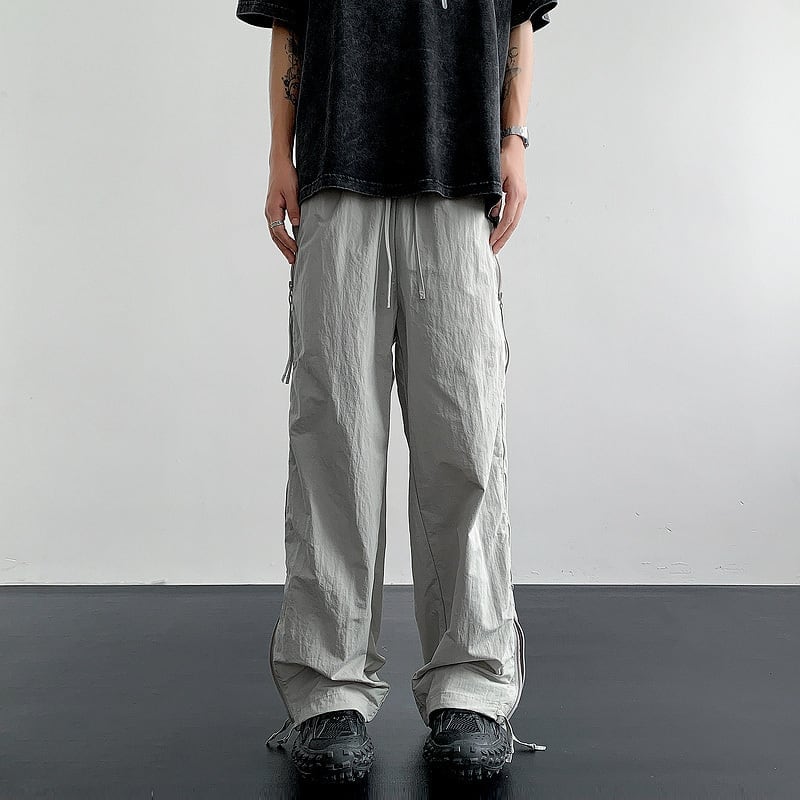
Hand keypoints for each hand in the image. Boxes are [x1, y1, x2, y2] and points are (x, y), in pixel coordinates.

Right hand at [265, 156, 300, 263]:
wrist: (280, 164)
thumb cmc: (286, 176)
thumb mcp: (292, 192)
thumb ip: (294, 209)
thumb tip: (296, 224)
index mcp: (272, 209)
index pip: (279, 231)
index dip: (288, 242)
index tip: (296, 250)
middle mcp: (269, 212)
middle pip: (275, 236)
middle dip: (284, 249)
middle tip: (293, 261)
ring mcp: (271, 211)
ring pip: (275, 233)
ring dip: (283, 245)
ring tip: (291, 256)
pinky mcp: (275, 210)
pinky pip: (277, 227)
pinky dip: (282, 237)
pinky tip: (288, 242)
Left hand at [488, 135, 527, 253]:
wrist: (513, 145)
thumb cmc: (504, 157)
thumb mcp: (496, 176)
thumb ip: (494, 196)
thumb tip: (492, 214)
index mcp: (517, 194)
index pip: (508, 219)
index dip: (499, 232)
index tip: (491, 242)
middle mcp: (522, 197)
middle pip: (513, 224)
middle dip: (503, 238)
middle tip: (493, 250)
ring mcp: (521, 197)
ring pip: (514, 221)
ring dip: (505, 234)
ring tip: (496, 244)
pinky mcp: (518, 195)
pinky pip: (513, 214)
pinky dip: (507, 224)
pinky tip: (500, 230)